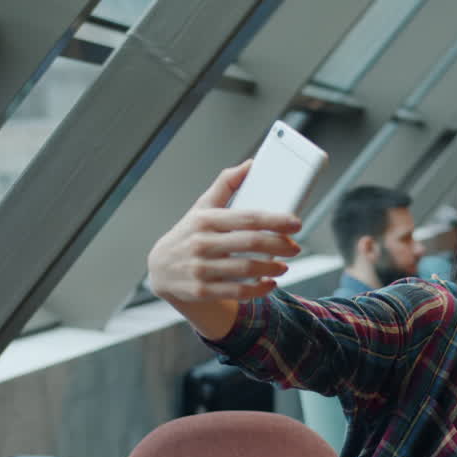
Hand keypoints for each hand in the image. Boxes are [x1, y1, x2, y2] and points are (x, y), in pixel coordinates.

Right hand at [147, 160, 302, 302]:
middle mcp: (202, 243)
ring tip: (284, 265)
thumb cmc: (189, 234)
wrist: (161, 269)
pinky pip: (237, 292)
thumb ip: (226, 185)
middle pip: (250, 243)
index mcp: (205, 219)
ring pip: (247, 270)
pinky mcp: (202, 290)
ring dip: (272, 268)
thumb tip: (250, 164)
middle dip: (279, 245)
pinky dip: (258, 289)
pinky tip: (269, 283)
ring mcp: (201, 269)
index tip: (295, 223)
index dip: (275, 220)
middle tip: (295, 247)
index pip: (247, 218)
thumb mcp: (202, 207)